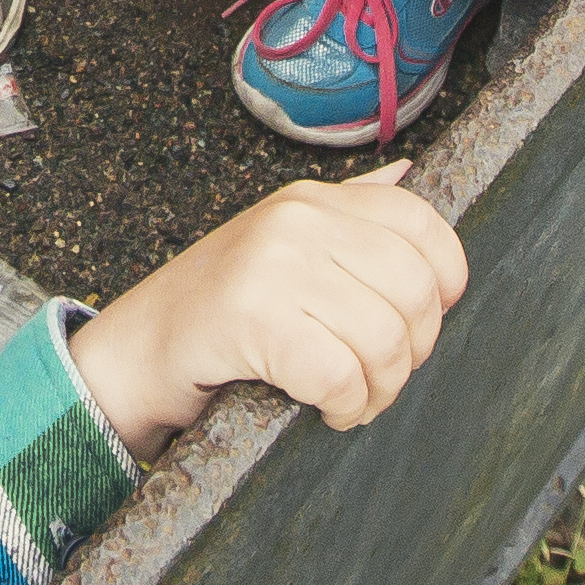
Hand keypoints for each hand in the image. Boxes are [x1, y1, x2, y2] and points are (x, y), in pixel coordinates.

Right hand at [68, 168, 467, 453]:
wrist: (138, 349)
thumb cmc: (220, 309)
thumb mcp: (284, 244)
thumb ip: (348, 210)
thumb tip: (409, 174)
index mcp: (314, 200)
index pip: (422, 225)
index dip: (446, 282)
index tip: (422, 322)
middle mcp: (297, 221)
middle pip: (415, 291)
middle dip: (412, 353)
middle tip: (380, 377)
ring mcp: (273, 265)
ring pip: (385, 339)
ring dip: (379, 391)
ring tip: (355, 399)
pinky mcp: (253, 318)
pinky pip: (340, 375)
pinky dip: (345, 407)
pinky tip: (327, 410)